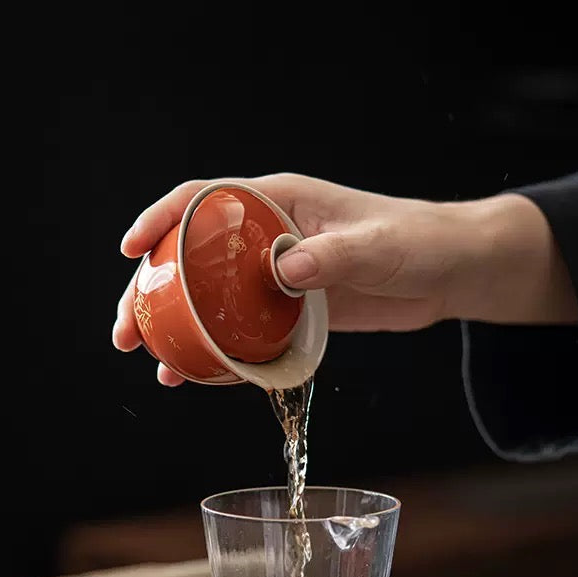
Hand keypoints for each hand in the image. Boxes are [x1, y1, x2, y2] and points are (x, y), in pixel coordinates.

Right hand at [113, 173, 577, 385]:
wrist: (450, 273)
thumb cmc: (420, 242)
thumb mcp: (379, 247)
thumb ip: (333, 255)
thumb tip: (283, 271)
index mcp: (280, 202)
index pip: (203, 200)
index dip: (159, 220)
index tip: (130, 250)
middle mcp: (267, 237)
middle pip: (190, 258)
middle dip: (151, 292)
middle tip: (128, 331)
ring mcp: (275, 276)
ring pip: (210, 299)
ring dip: (178, 329)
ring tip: (153, 359)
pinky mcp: (291, 310)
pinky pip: (244, 329)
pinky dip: (220, 352)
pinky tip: (199, 376)